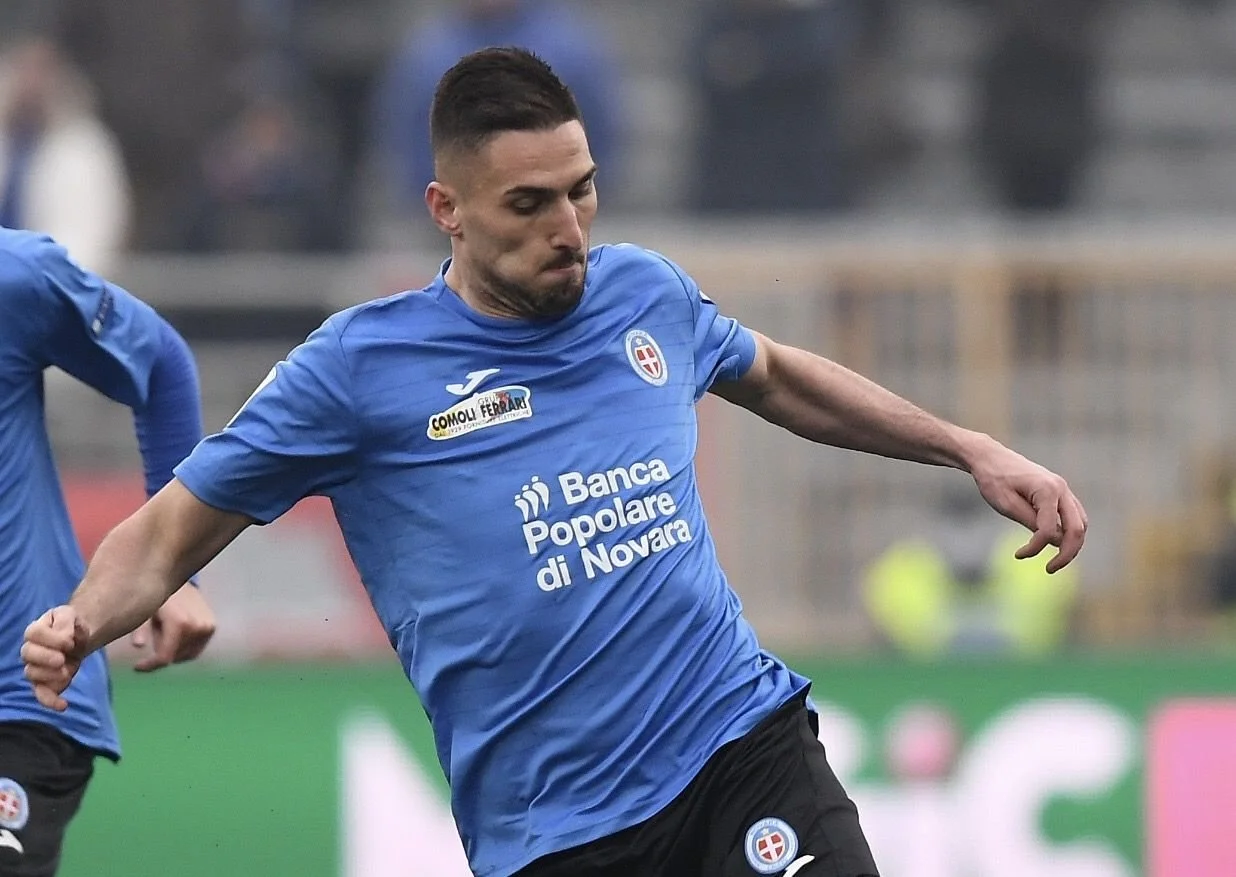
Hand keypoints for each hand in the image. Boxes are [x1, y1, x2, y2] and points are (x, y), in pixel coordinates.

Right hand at [21, 606, 90, 711]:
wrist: (78, 639)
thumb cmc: (71, 626)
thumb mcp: (71, 615)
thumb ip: (66, 621)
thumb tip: (65, 636)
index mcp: (35, 630)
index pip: (33, 633)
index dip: (51, 638)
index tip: (69, 641)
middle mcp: (30, 649)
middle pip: (27, 654)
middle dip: (45, 658)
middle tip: (62, 660)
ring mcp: (35, 667)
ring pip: (32, 674)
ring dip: (50, 675)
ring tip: (67, 672)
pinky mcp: (44, 682)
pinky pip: (41, 693)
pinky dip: (50, 700)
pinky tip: (63, 705)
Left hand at [129, 582, 216, 671]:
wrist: (177, 575)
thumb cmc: (157, 594)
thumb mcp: (144, 610)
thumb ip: (140, 629)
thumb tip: (138, 645)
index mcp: (180, 623)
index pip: (165, 657)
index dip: (150, 665)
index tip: (137, 666)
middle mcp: (198, 626)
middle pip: (175, 657)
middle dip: (161, 652)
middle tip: (153, 635)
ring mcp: (207, 627)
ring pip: (185, 655)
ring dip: (172, 650)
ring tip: (165, 631)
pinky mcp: (212, 627)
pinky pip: (195, 649)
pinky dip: (184, 647)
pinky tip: (176, 634)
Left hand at [967, 438, 1087, 572]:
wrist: (991, 458)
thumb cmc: (994, 479)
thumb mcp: (1006, 504)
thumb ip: (1031, 522)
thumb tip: (1055, 542)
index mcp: (1047, 490)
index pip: (1049, 529)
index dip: (1035, 547)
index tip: (1018, 555)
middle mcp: (1061, 489)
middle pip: (1078, 529)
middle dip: (1067, 553)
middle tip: (1050, 570)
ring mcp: (1064, 490)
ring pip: (1080, 524)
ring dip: (1071, 545)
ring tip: (1054, 561)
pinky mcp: (1060, 493)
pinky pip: (1074, 517)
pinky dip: (1068, 533)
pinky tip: (1053, 544)